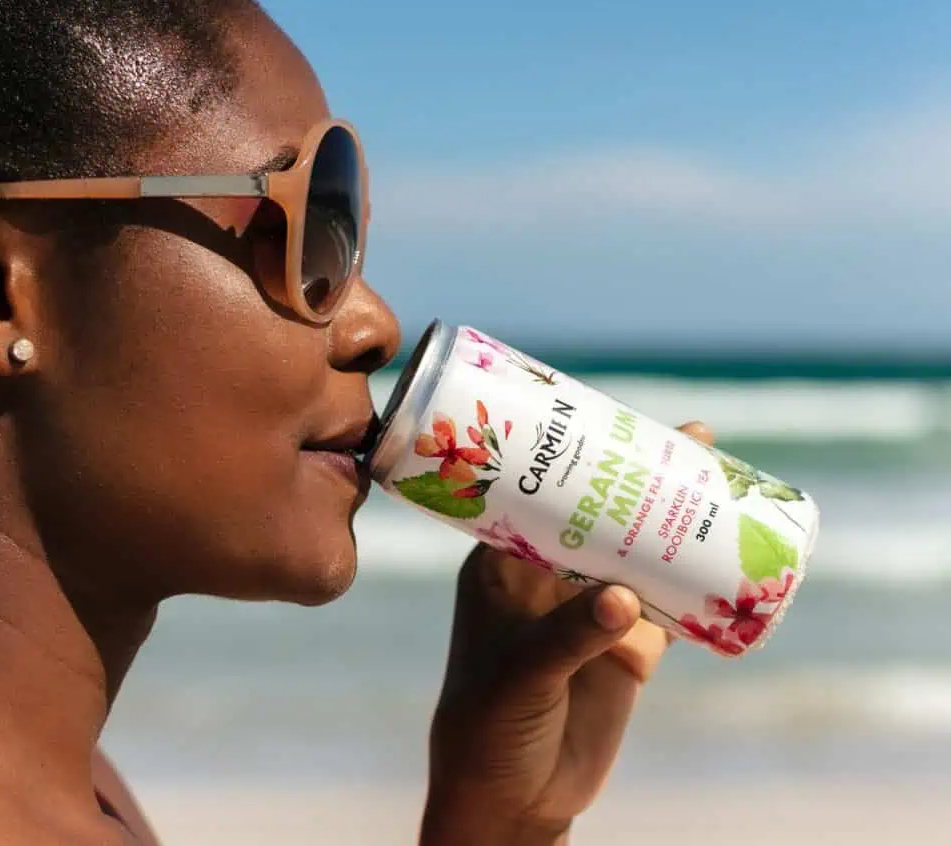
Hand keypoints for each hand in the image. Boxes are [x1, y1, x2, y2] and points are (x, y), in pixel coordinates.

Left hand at [421, 422, 714, 845]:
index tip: (619, 422)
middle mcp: (551, 577)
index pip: (542, 494)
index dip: (579, 458)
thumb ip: (567, 634)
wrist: (514, 798)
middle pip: (602, 512)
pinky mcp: (629, 649)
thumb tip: (624, 596)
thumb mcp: (521, 672)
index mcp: (507, 563)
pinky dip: (698, 583)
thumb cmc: (489, 723)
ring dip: (675, 521)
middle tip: (693, 438)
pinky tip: (731, 556)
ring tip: (720, 482)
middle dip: (643, 478)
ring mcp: (593, 611)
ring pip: (639, 552)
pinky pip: (670, 605)